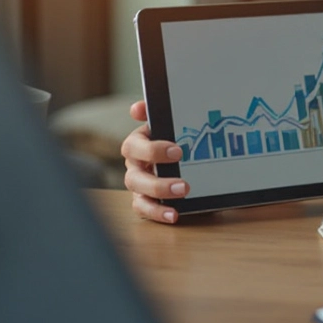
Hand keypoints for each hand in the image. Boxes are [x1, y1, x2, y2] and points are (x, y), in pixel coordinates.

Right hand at [119, 100, 186, 223]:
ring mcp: (138, 183)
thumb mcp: (173, 123)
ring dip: (159, 193)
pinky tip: (174, 214)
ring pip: (138, 191)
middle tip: (184, 183)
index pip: (135, 145)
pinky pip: (144, 208)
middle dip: (158, 179)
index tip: (178, 151)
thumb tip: (137, 108)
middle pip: (134, 173)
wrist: (188, 160)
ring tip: (183, 193)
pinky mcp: (145, 200)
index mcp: (140, 143)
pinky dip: (158, 212)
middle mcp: (135, 164)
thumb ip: (159, 113)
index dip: (152, 149)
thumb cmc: (176, 137)